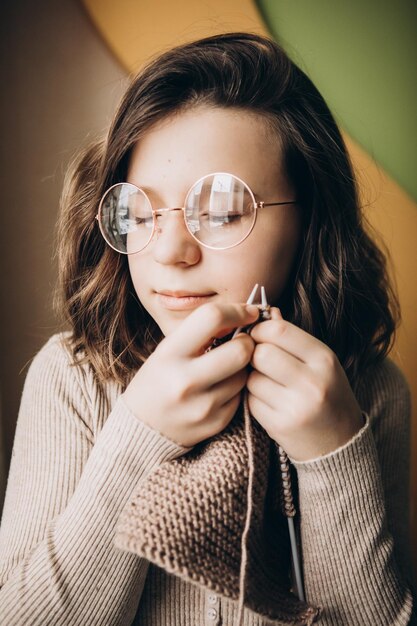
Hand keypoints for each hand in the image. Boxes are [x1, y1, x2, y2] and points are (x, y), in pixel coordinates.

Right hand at [122, 302, 258, 446]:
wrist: (140, 429)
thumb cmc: (157, 381)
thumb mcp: (167, 350)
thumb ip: (200, 334)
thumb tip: (242, 317)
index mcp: (169, 353)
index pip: (212, 318)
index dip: (238, 310)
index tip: (249, 312)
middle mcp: (185, 380)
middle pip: (240, 350)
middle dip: (248, 341)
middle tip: (243, 341)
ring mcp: (202, 405)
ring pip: (244, 375)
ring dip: (242, 367)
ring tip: (225, 368)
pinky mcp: (215, 423)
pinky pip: (241, 397)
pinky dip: (236, 389)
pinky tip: (219, 389)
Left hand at [248, 308, 363, 460]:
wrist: (340, 443)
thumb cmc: (326, 393)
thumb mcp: (318, 361)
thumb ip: (292, 336)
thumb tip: (266, 311)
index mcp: (324, 359)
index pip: (278, 330)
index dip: (260, 330)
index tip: (258, 335)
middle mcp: (312, 382)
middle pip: (259, 353)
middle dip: (253, 354)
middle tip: (258, 360)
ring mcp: (295, 407)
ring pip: (251, 378)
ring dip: (251, 378)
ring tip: (268, 383)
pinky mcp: (279, 426)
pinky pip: (249, 401)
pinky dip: (253, 398)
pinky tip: (269, 402)